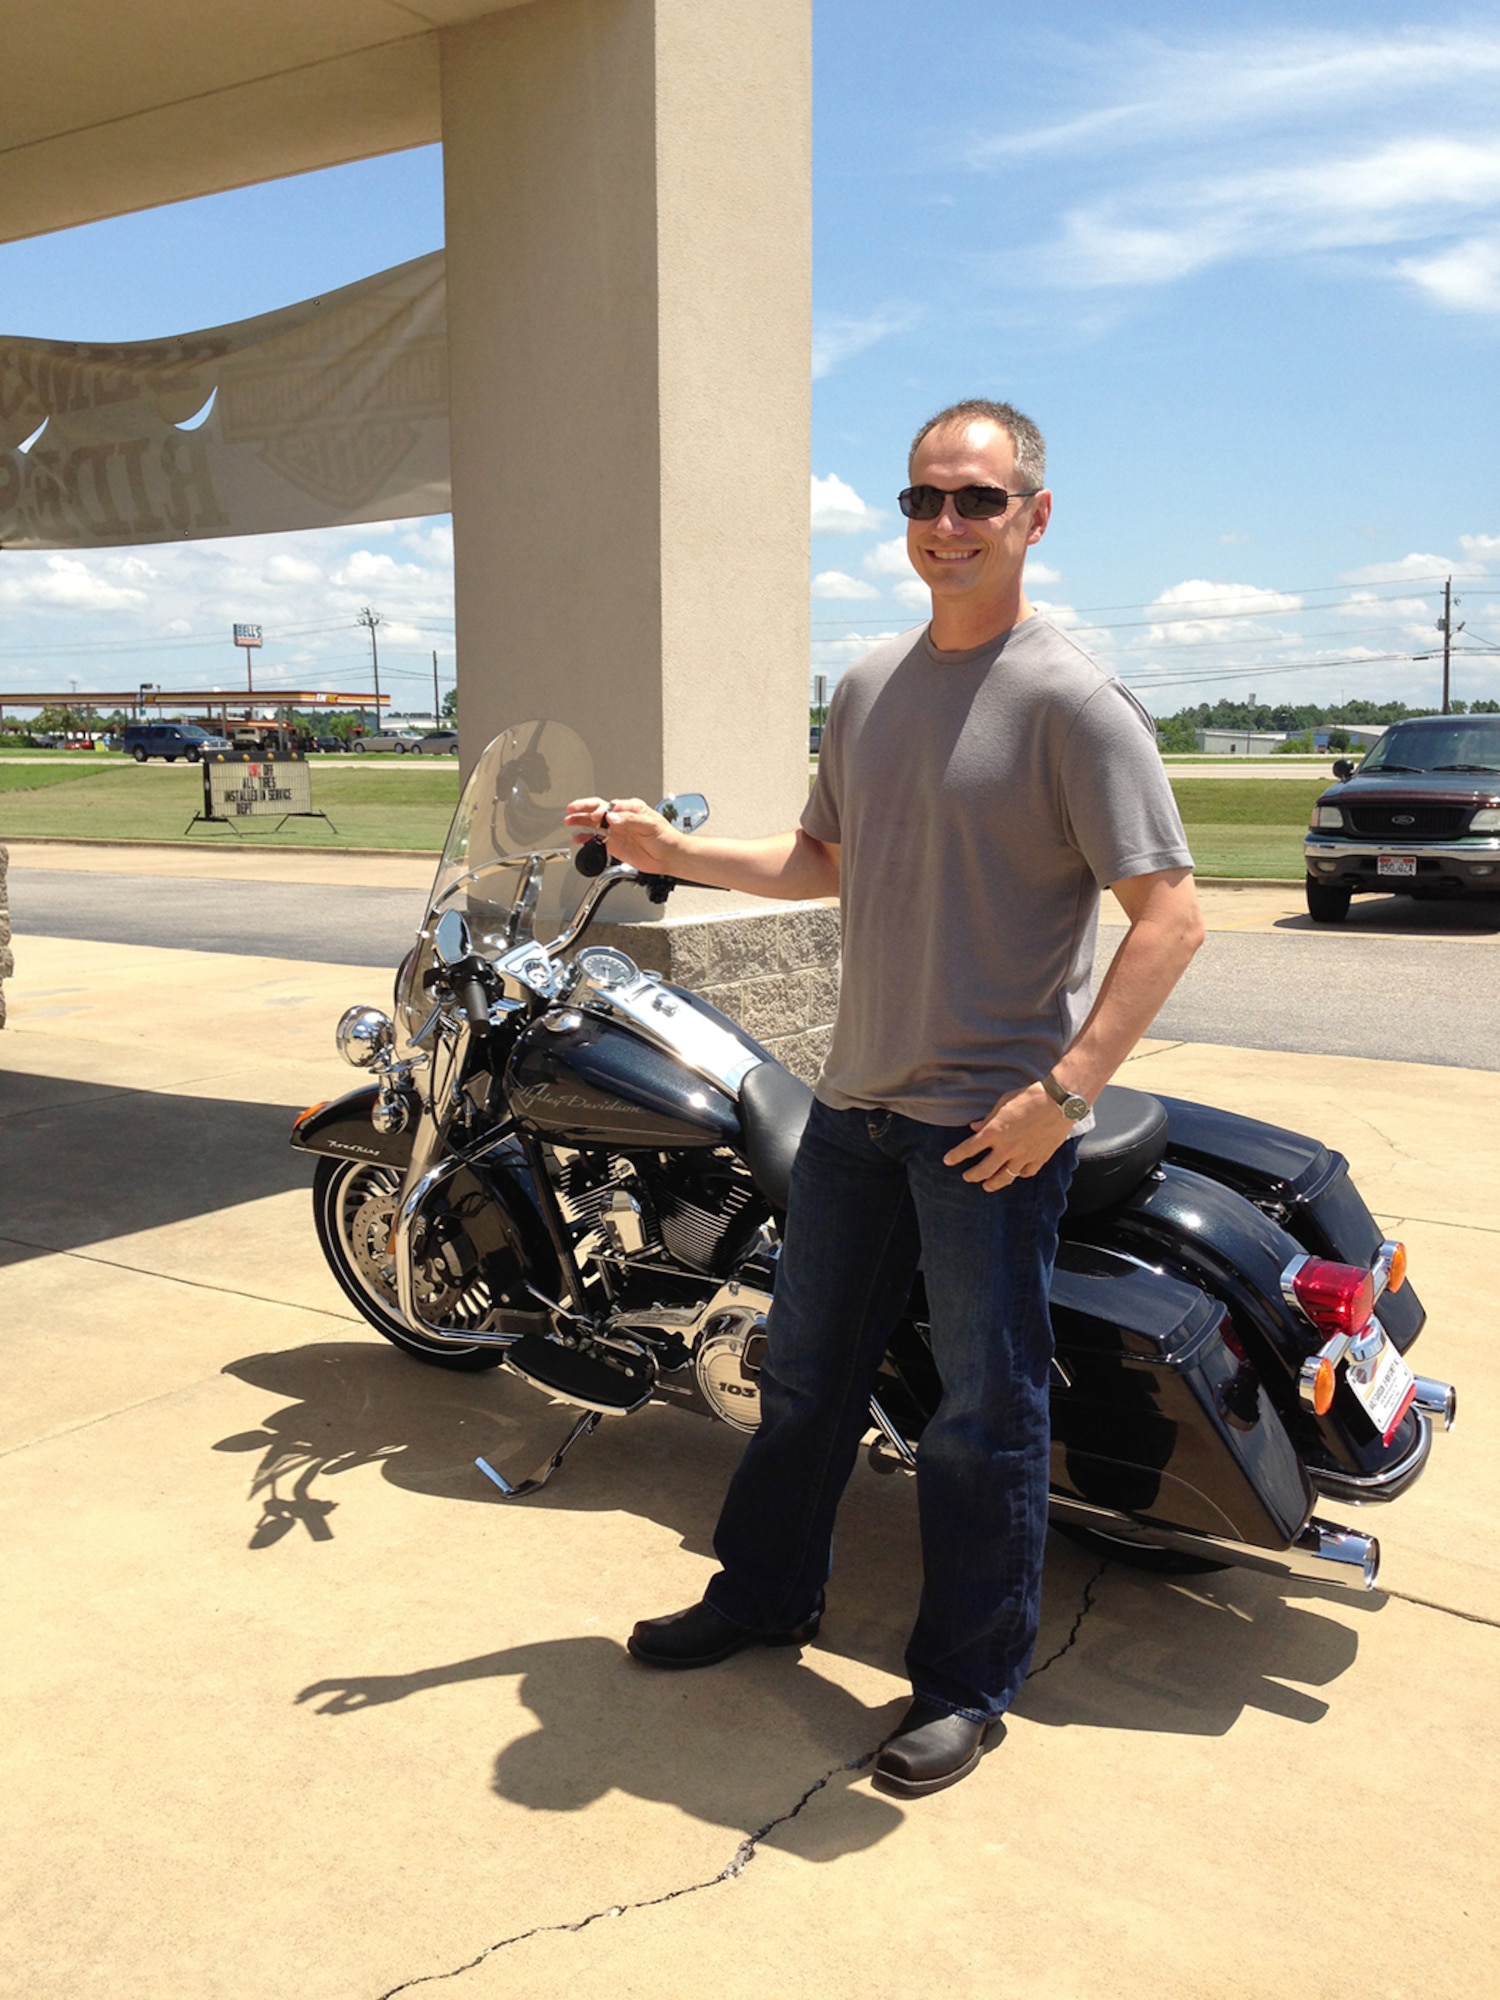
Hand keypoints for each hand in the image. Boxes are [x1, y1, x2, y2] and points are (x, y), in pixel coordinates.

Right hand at [564, 795, 682, 875]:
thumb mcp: (650, 824)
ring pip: (594, 824)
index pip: (610, 805)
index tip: (597, 816)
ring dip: (581, 822)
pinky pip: (596, 839)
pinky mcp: (614, 844)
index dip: (601, 809)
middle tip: (571, 810)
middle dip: (583, 809)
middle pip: (597, 810)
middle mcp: (621, 818)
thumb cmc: (665, 837)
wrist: (669, 856)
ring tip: (569, 821)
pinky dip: (586, 839)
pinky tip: (578, 839)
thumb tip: (612, 817)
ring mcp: (616, 831)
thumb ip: (630, 820)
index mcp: (630, 808)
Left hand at [942, 1082, 1072, 1190]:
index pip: (968, 1149)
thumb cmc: (1030, 1097)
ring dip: (992, 1183)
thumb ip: (988, 1119)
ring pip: (1004, 1177)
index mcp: (994, 1132)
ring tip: (987, 1186)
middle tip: (967, 1177)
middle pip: (983, 1170)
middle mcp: (1007, 1148)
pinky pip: (1025, 1173)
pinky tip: (1015, 1173)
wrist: (1060, 1102)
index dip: (955, 1156)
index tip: (948, 1161)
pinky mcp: (1039, 1158)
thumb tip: (974, 1127)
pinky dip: (1018, 1174)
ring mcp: (1024, 1156)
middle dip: (972, 1175)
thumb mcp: (1003, 1103)